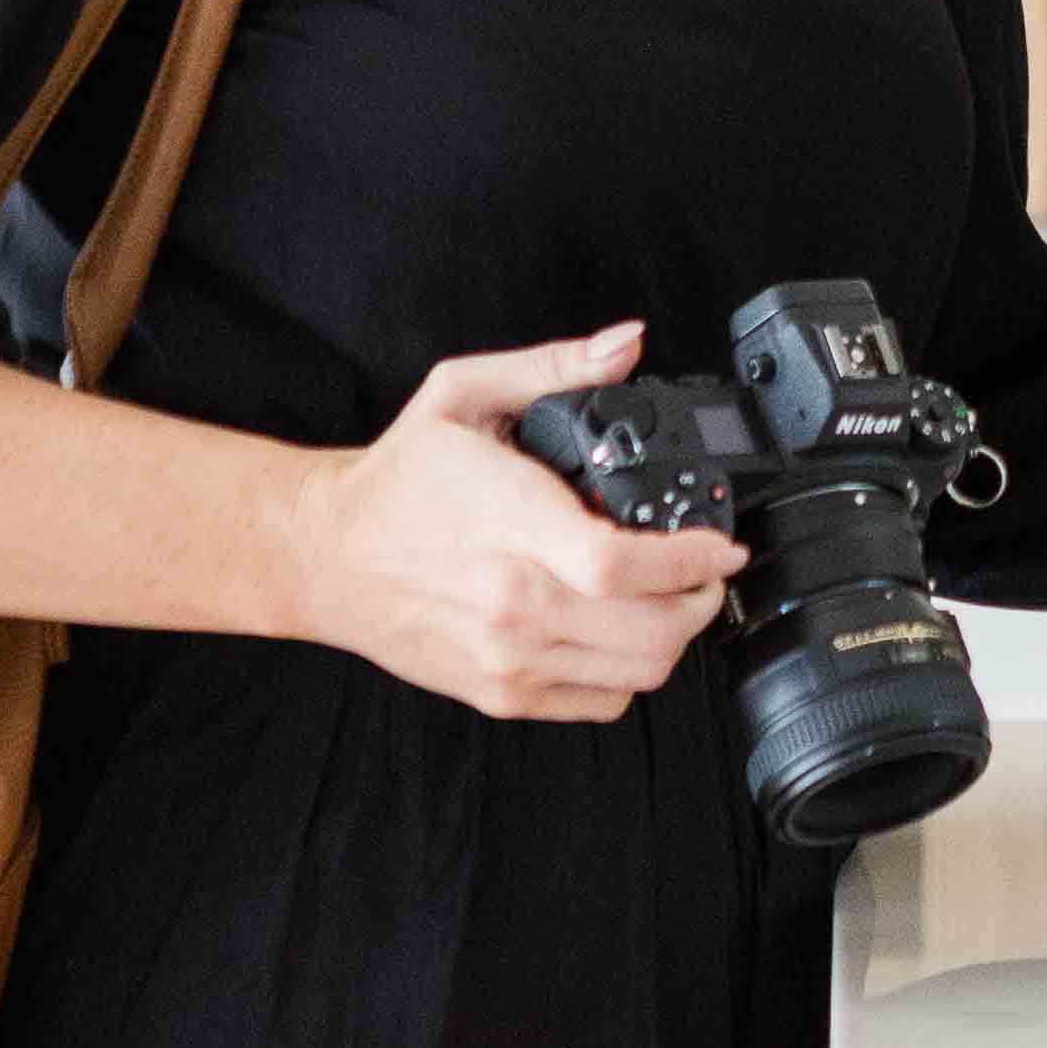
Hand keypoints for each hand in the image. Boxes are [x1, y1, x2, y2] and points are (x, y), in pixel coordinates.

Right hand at [286, 319, 747, 721]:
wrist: (327, 556)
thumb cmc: (400, 478)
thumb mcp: (465, 394)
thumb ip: (555, 367)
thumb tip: (628, 344)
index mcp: (511, 527)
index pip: (622, 564)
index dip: (691, 559)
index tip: (719, 542)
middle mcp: (513, 605)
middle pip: (649, 632)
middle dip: (700, 598)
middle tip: (705, 569)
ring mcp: (508, 659)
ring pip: (637, 674)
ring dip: (674, 637)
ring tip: (671, 598)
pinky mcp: (502, 694)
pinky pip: (601, 703)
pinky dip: (631, 673)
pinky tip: (621, 631)